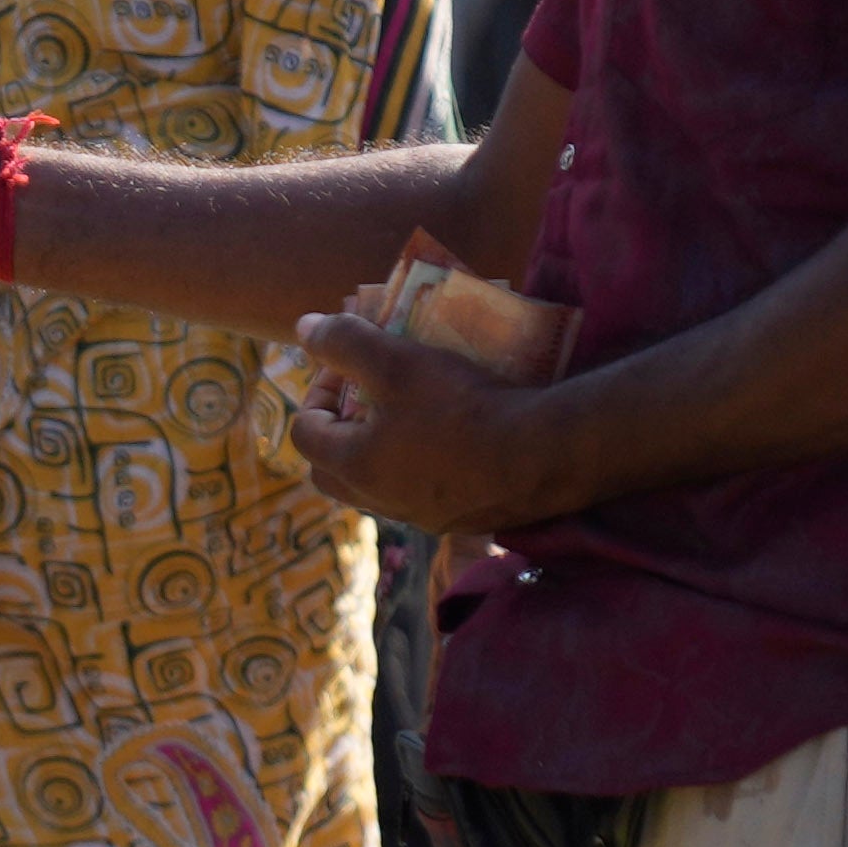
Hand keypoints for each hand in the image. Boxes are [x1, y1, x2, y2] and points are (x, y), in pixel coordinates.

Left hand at [276, 311, 554, 534]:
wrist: (543, 457)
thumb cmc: (462, 406)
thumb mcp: (398, 362)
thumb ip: (345, 342)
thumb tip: (303, 326)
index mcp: (355, 467)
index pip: (305, 432)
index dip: (318, 392)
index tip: (348, 367)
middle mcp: (380, 501)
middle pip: (332, 470)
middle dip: (339, 430)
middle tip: (366, 396)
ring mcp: (421, 517)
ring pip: (377, 485)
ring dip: (380, 450)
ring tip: (409, 411)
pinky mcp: (460, 520)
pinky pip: (423, 494)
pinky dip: (421, 467)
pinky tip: (452, 437)